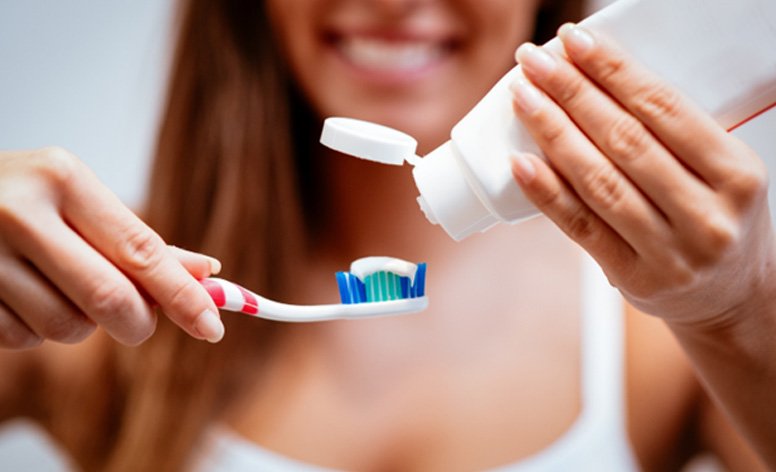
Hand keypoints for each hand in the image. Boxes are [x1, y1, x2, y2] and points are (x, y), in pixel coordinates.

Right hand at [0, 148, 223, 347]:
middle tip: (139, 319)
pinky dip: (38, 329)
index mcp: (64, 180)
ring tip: (59, 285)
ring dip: (81, 323)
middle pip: (110, 300)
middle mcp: (21, 214)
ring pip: (68, 328)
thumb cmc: (21, 196)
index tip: (214, 326)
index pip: (142, 252)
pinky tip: (22, 294)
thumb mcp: (79, 199)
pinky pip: (25, 340)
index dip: (184, 296)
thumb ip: (138, 241)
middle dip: (138, 322)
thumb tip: (206, 272)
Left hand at [509, 24, 775, 327]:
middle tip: (533, 61)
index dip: (614, 71)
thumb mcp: (721, 173)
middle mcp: (707, 215)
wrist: (728, 298)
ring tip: (523, 98)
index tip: (574, 41)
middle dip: (572, 93)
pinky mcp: (633, 277)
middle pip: (625, 141)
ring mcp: (670, 253)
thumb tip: (594, 81)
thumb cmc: (717, 220)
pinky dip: (547, 193)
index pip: (665, 109)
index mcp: (736, 174)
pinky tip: (520, 162)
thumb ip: (672, 136)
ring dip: (553, 133)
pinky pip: (582, 227)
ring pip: (599, 182)